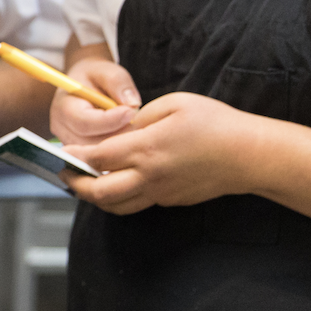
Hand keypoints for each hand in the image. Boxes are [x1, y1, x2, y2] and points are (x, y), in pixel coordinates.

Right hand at [49, 57, 140, 146]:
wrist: (84, 85)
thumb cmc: (94, 77)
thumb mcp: (106, 70)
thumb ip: (118, 82)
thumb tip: (132, 104)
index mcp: (64, 107)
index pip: (85, 122)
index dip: (111, 120)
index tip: (131, 111)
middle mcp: (62, 129)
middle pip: (92, 142)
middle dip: (118, 133)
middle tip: (139, 121)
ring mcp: (70, 142)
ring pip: (98, 151)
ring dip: (119, 141)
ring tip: (133, 125)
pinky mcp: (80, 150)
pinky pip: (100, 155)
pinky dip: (115, 146)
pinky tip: (126, 133)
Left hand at [65, 92, 268, 214]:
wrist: (249, 155)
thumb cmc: (215, 124)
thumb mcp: (174, 104)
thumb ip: (140, 118)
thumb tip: (119, 130)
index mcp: (147, 149)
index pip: (97, 157)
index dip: (74, 155)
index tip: (61, 151)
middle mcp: (150, 176)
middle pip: (100, 193)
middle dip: (76, 185)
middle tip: (65, 174)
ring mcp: (161, 192)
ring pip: (117, 206)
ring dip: (96, 197)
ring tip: (85, 183)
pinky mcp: (172, 200)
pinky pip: (139, 202)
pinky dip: (122, 196)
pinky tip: (119, 180)